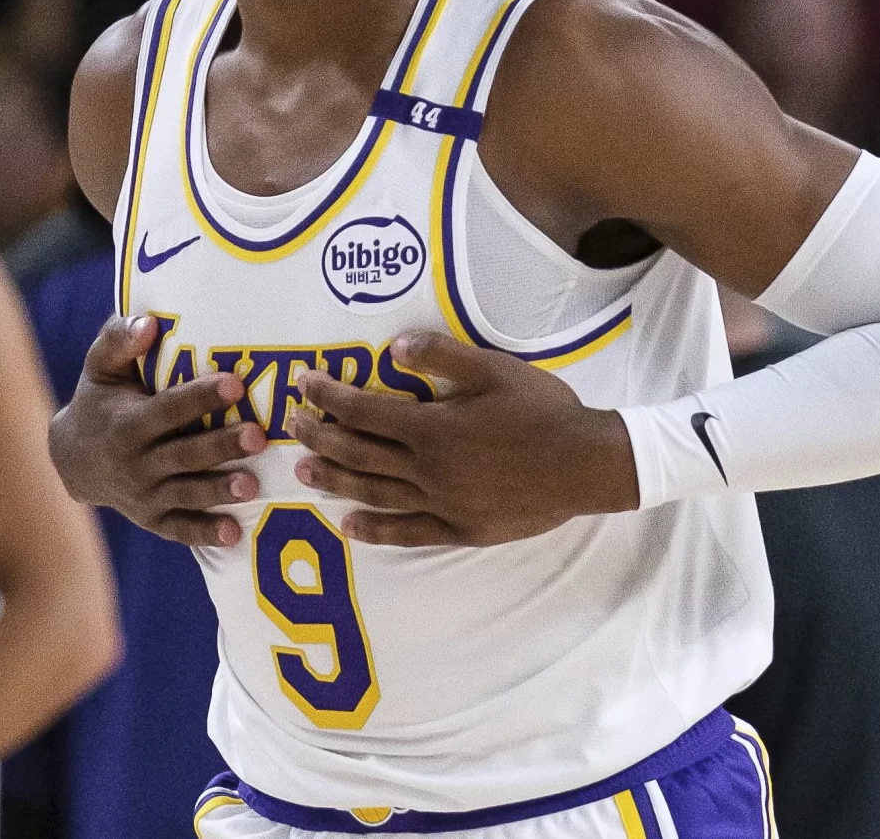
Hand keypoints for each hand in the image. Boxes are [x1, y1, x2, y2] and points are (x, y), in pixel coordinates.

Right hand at [47, 315, 264, 546]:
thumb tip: (149, 323)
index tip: (234, 384)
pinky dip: (204, 532)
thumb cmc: (99, 401)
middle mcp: (135, 462)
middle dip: (220, 445)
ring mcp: (144, 495)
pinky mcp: (152, 518)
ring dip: (219, 490)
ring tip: (253, 486)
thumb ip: (119, 340)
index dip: (200, 397)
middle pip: (183, 454)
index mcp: (127, 423)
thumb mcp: (100, 368)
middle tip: (258, 436)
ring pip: (186, 493)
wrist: (73, 460)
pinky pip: (179, 529)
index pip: (168, 409)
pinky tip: (233, 532)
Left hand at [291, 331, 638, 546]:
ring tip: (303, 473)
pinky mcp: (459, 529)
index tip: (301, 384)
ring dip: (334, 482)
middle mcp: (428, 468)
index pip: (362, 410)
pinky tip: (349, 526)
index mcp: (432, 426)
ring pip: (374, 493)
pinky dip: (374, 530)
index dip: (328, 396)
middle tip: (291, 426)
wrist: (587, 465)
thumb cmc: (542, 411)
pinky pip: (407, 532)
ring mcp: (442, 503)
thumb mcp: (494, 369)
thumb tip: (391, 347)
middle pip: (358, 453)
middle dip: (319, 437)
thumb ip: (440, 356)